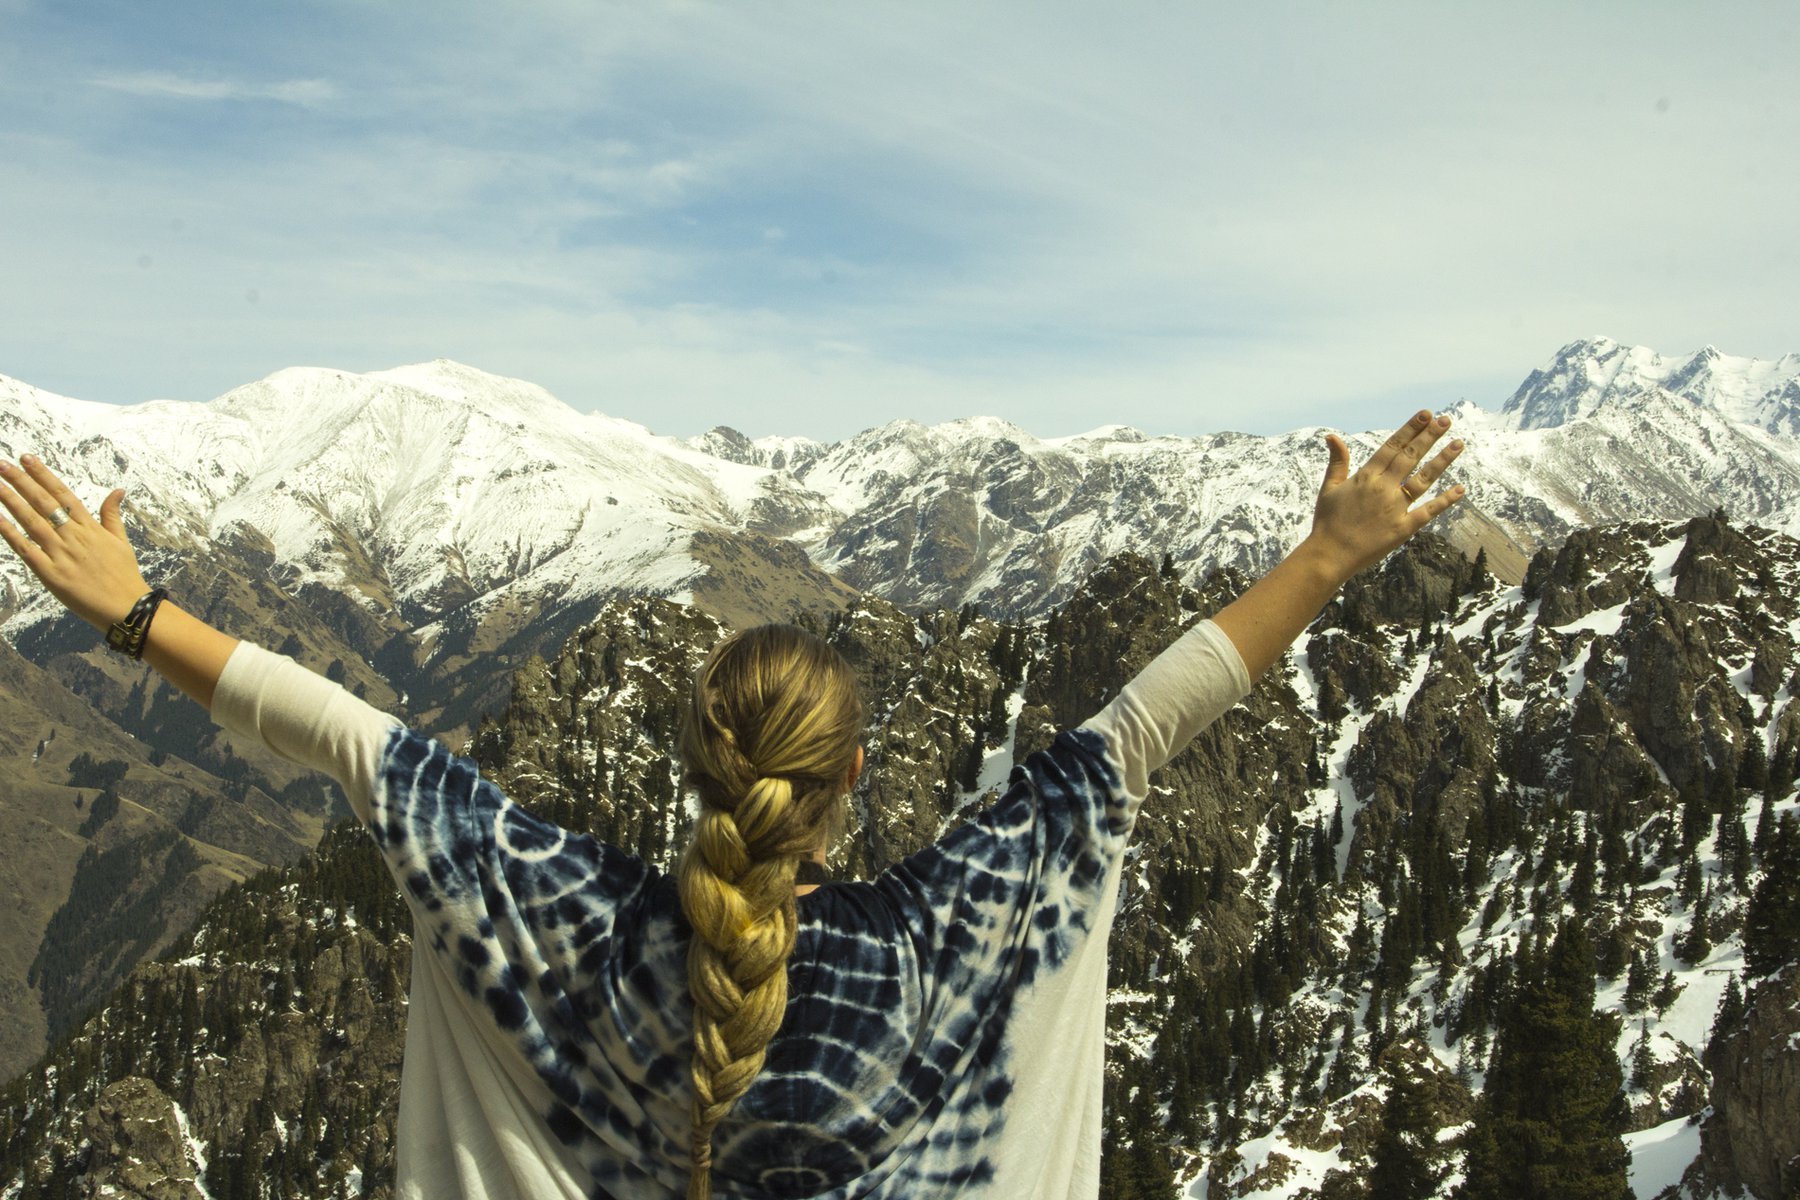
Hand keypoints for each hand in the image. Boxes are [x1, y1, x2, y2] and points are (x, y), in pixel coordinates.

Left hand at [0, 455, 151, 629]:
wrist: (128, 607)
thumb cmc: (125, 576)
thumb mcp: (122, 542)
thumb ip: (112, 515)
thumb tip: (117, 490)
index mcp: (91, 528)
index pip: (63, 494)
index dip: (44, 475)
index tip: (28, 459)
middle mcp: (74, 536)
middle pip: (44, 503)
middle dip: (21, 481)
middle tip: (2, 464)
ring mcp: (62, 554)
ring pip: (32, 521)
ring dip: (11, 501)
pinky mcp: (51, 574)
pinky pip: (26, 550)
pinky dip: (10, 534)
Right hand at [1305, 410, 1464, 581]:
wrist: (1329, 555)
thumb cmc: (1327, 522)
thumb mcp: (1328, 488)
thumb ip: (1337, 461)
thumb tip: (1332, 436)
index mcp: (1366, 477)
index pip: (1393, 446)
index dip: (1410, 429)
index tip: (1426, 415)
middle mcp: (1383, 489)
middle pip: (1411, 457)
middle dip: (1429, 436)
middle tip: (1446, 420)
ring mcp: (1396, 508)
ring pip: (1424, 479)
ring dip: (1442, 460)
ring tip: (1458, 444)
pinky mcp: (1404, 528)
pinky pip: (1428, 511)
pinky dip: (1445, 501)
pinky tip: (1460, 489)